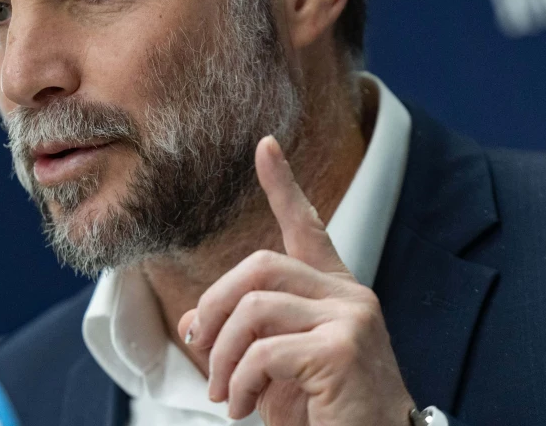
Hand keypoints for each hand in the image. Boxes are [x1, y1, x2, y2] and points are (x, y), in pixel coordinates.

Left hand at [177, 136, 414, 424]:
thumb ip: (246, 336)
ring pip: (254, 309)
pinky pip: (262, 352)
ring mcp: (350, 319)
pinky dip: (239, 383)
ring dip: (222, 357)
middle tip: (200, 352)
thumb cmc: (329, 415)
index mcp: (337, 294)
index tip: (265, 147)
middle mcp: (350, 296)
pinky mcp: (342, 351)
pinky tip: (243, 409)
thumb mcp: (277, 369)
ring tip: (222, 395)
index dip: (284, 185)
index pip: (309, 227)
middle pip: (258, 266)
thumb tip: (195, 320)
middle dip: (215, 307)